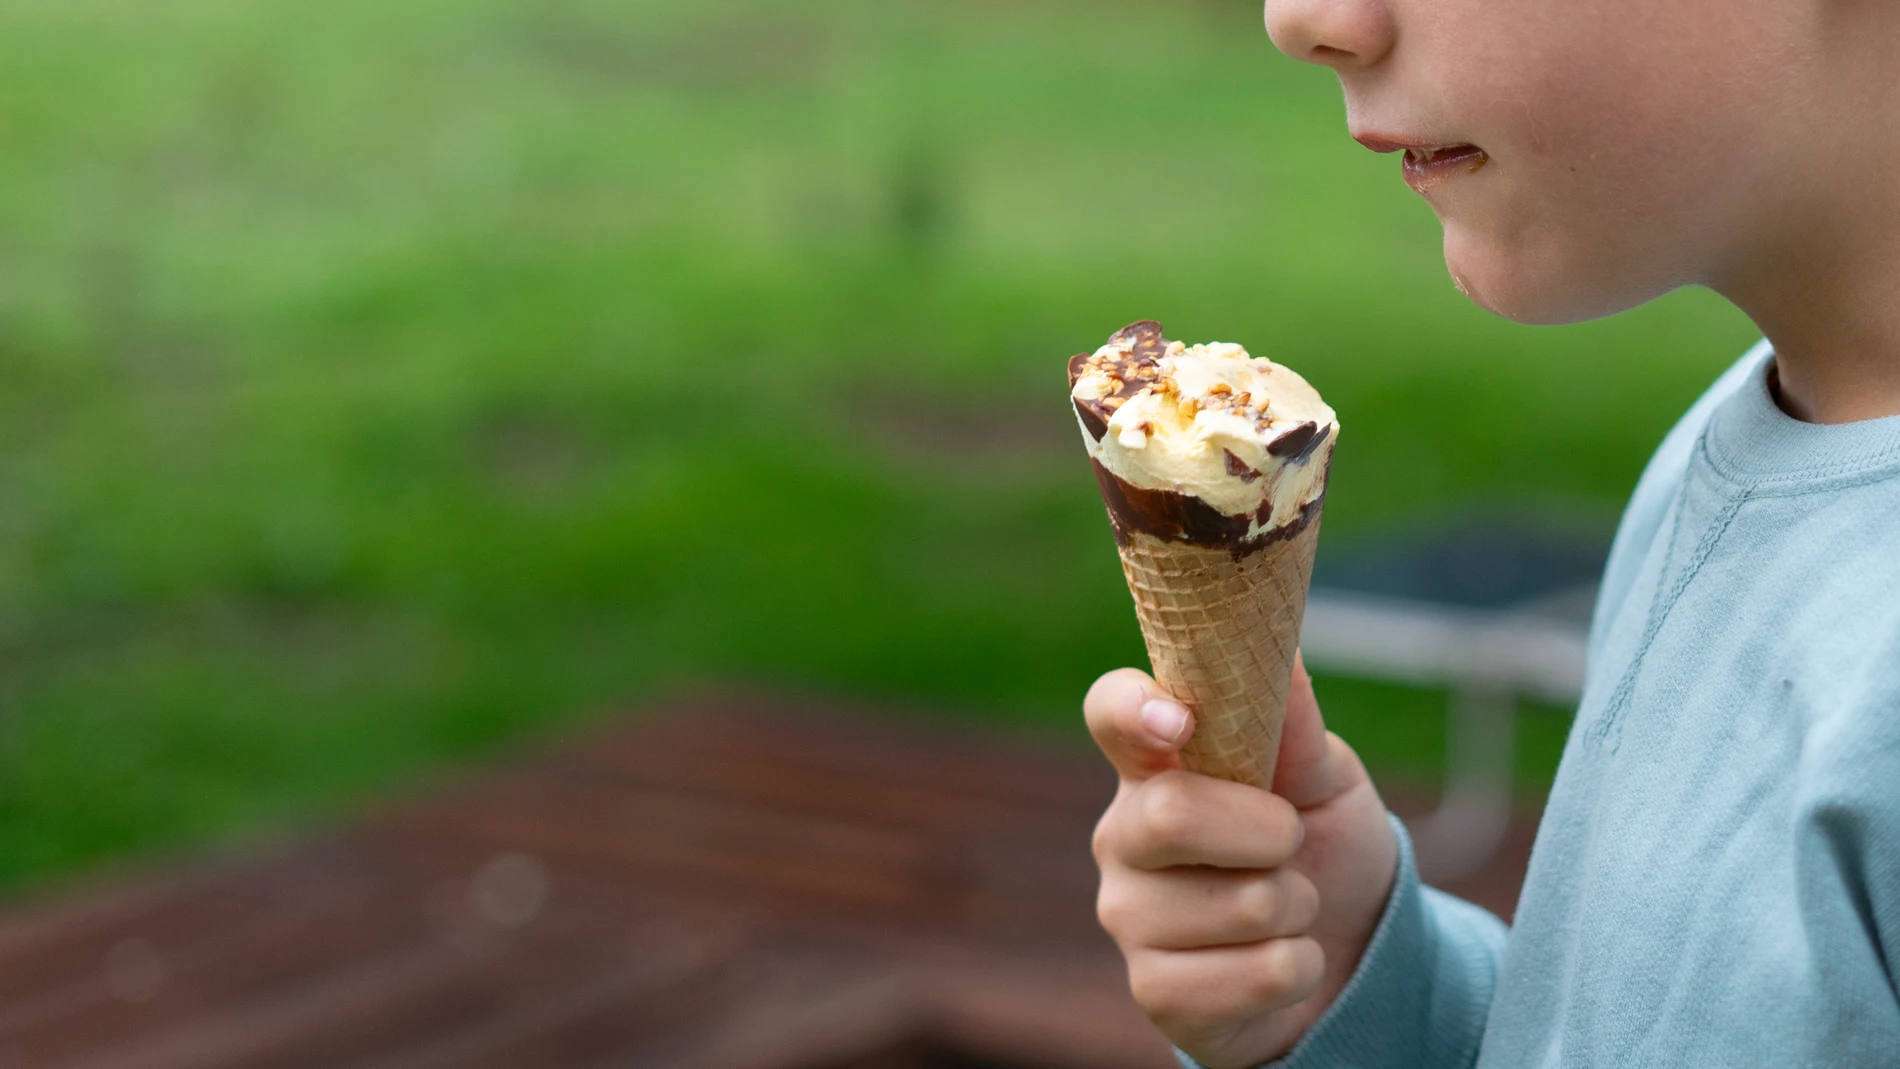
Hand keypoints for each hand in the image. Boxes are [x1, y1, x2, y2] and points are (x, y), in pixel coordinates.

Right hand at [1086, 654, 1398, 1068]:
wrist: (1348, 957)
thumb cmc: (1322, 850)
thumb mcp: (1326, 780)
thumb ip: (1294, 726)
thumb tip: (1280, 650)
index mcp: (1156, 765)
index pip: (1112, 713)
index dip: (1135, 709)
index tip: (1179, 720)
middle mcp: (1125, 835)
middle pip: (1172, 815)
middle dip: (1269, 832)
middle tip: (1291, 840)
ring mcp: (1131, 916)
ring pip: (1235, 904)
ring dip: (1296, 906)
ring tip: (1286, 907)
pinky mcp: (1155, 990)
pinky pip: (1251, 974)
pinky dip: (1296, 966)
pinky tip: (1280, 961)